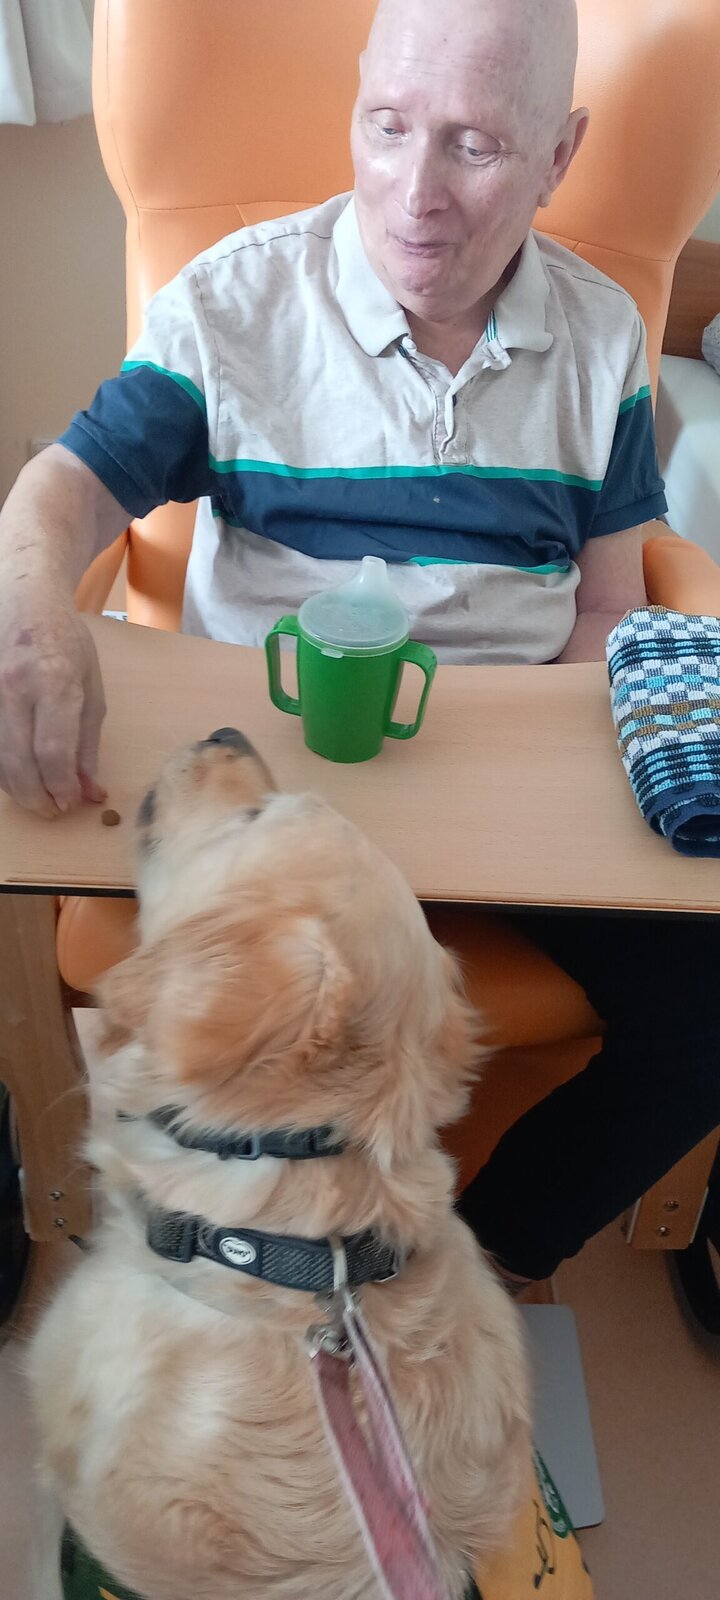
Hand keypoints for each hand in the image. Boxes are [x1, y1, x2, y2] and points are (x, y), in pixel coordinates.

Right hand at [0, 587, 106, 816]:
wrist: (23, 600)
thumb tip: (90, 792)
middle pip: (19, 763)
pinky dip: (1, 770)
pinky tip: (17, 776)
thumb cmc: (64, 642)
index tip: (71, 802)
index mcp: (54, 681)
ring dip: (16, 789)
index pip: (53, 752)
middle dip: (37, 798)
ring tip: (38, 797)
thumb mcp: (91, 689)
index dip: (61, 788)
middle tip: (53, 810)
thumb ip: (87, 744)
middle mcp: (14, 687)